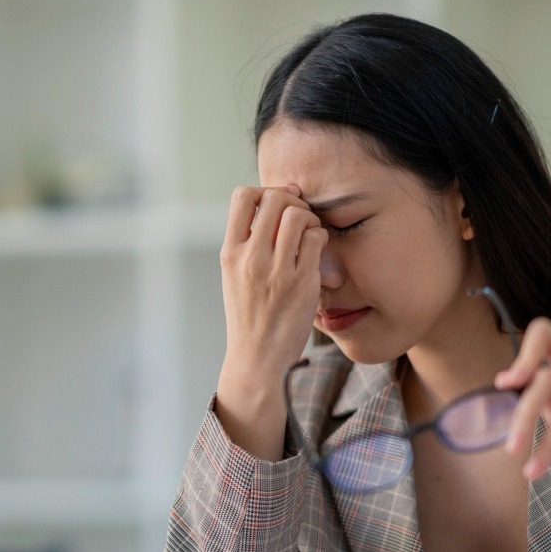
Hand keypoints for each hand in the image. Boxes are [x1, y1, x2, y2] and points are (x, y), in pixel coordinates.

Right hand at [214, 185, 325, 459]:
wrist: (256, 359)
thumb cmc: (249, 315)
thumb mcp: (234, 276)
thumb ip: (247, 242)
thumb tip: (274, 202)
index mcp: (230, 254)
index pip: (242, 196)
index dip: (263, 192)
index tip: (274, 207)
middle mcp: (251, 259)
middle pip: (275, 199)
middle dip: (291, 202)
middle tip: (298, 218)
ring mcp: (277, 271)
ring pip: (298, 216)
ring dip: (309, 218)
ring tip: (309, 234)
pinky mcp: (303, 283)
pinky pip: (317, 239)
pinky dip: (320, 238)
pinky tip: (317, 252)